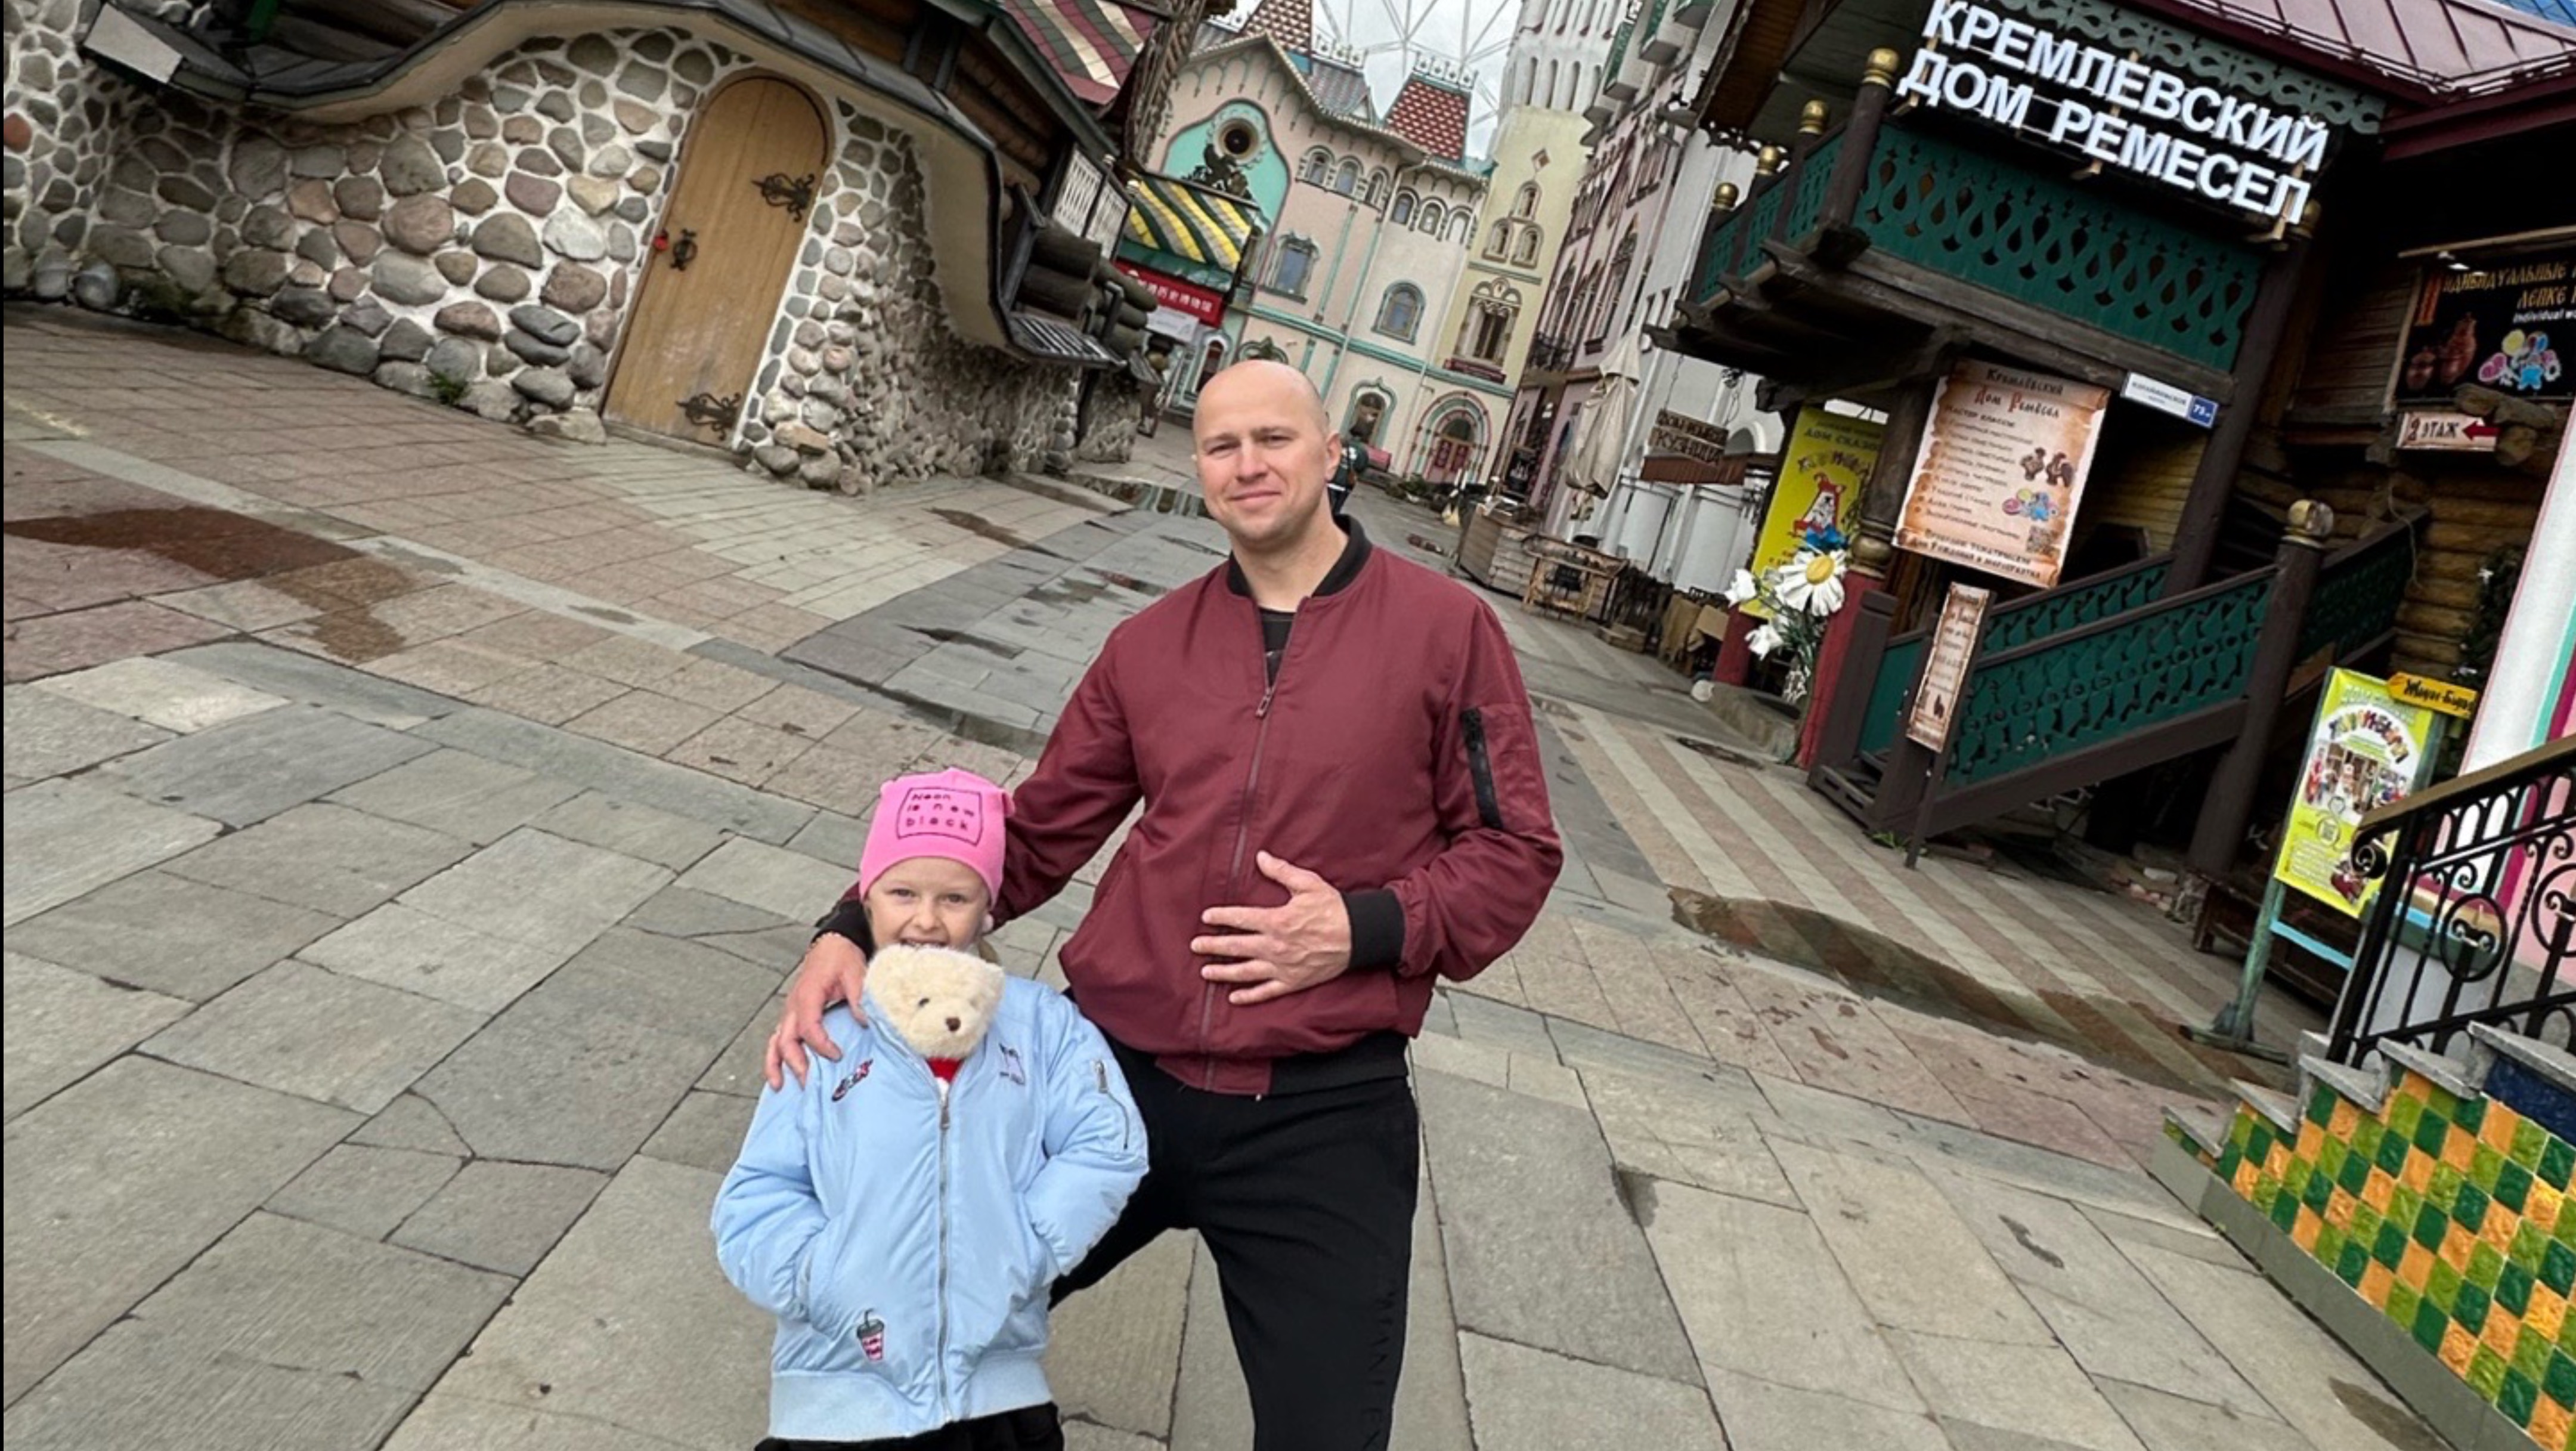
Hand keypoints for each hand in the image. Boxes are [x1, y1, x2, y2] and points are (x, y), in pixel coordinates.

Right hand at [764, 932, 868, 1089]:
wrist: (832, 944)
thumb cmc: (841, 958)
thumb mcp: (855, 973)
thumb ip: (859, 998)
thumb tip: (865, 1021)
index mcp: (808, 995)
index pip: (808, 1026)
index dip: (820, 1044)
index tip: (837, 1055)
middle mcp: (794, 1005)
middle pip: (786, 1039)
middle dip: (795, 1063)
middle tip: (808, 1083)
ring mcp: (790, 1012)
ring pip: (776, 1041)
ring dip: (776, 1064)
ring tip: (780, 1086)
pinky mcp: (793, 1016)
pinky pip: (779, 1039)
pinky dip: (776, 1057)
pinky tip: (780, 1074)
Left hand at [1191, 852, 1352, 1005]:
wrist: (1359, 935)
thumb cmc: (1334, 908)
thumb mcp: (1308, 884)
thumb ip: (1281, 871)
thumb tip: (1260, 857)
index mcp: (1276, 920)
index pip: (1240, 919)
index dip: (1221, 918)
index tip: (1206, 918)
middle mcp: (1275, 946)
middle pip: (1236, 947)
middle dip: (1213, 946)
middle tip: (1195, 946)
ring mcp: (1283, 967)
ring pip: (1246, 972)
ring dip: (1223, 972)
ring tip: (1206, 972)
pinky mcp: (1293, 982)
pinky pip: (1266, 992)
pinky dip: (1249, 996)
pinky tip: (1234, 997)